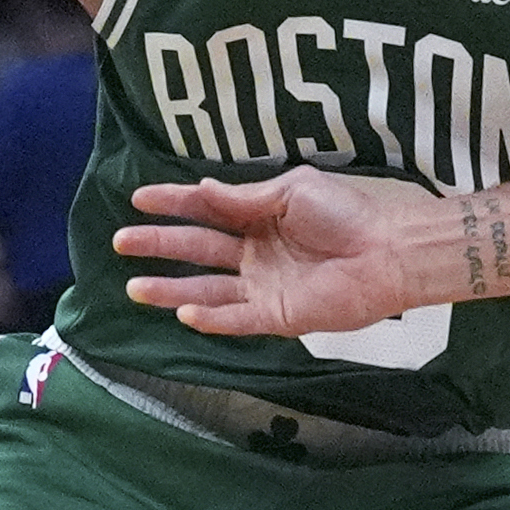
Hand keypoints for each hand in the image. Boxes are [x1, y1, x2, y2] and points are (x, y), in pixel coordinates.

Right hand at [113, 170, 451, 336]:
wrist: (387, 252)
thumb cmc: (347, 214)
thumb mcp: (294, 190)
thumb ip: (246, 196)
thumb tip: (202, 190)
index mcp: (258, 217)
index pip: (206, 210)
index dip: (172, 205)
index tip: (138, 199)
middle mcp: (254, 253)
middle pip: (197, 250)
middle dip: (159, 245)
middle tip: (122, 240)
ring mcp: (263, 286)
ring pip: (207, 289)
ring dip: (172, 289)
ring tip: (135, 286)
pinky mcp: (277, 316)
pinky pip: (237, 319)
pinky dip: (211, 318)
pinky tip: (184, 312)